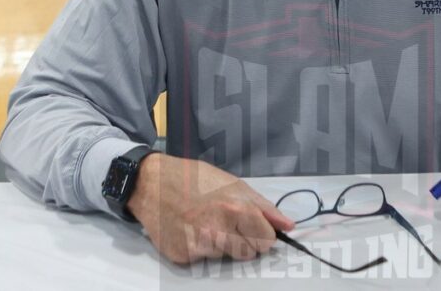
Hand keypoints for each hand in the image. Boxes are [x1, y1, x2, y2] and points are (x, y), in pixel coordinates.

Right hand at [127, 153, 294, 264]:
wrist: (152, 183)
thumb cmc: (194, 179)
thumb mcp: (234, 184)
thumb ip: (264, 207)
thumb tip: (288, 225)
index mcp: (236, 209)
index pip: (267, 241)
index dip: (262, 233)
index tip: (255, 227)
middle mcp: (218, 231)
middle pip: (249, 254)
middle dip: (244, 240)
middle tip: (227, 222)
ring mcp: (199, 246)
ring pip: (226, 257)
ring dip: (221, 244)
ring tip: (205, 222)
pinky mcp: (183, 257)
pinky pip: (204, 260)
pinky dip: (201, 248)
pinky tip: (191, 229)